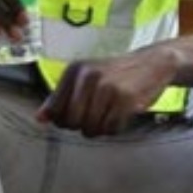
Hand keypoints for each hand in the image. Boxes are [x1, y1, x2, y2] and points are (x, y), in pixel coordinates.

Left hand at [36, 48, 176, 137]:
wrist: (152, 63)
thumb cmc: (115, 73)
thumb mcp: (84, 77)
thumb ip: (61, 97)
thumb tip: (39, 118)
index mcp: (73, 71)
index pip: (55, 110)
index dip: (63, 121)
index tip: (73, 118)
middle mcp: (87, 77)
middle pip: (71, 122)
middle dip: (82, 126)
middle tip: (94, 118)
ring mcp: (106, 87)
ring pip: (91, 127)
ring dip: (99, 129)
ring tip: (108, 116)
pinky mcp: (125, 99)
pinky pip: (111, 128)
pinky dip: (114, 129)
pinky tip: (119, 117)